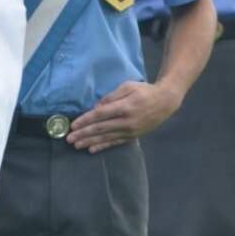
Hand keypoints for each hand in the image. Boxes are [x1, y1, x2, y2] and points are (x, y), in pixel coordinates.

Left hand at [67, 79, 181, 152]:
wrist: (165, 102)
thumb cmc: (145, 90)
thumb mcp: (128, 86)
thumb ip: (111, 97)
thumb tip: (96, 108)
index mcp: (124, 107)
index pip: (100, 115)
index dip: (85, 120)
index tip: (73, 125)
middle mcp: (126, 121)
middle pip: (100, 128)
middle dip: (83, 134)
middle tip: (69, 139)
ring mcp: (130, 130)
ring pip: (106, 138)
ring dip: (90, 142)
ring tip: (76, 146)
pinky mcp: (133, 136)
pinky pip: (115, 142)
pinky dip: (103, 146)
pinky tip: (92, 149)